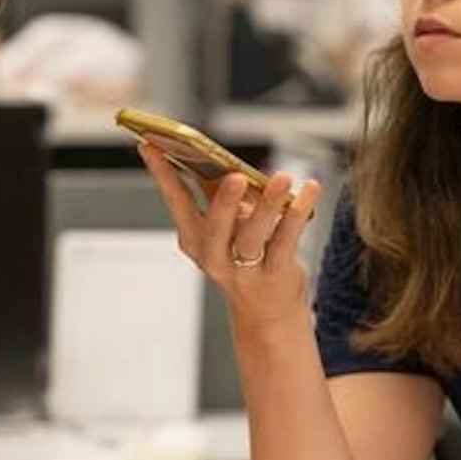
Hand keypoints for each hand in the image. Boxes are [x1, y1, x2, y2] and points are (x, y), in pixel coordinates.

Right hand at [135, 142, 322, 330]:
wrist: (267, 315)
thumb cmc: (244, 262)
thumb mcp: (226, 230)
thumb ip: (222, 197)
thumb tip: (222, 161)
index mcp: (194, 241)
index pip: (176, 201)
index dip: (163, 173)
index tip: (151, 144)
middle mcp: (214, 256)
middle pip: (216, 226)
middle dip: (224, 201)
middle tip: (235, 177)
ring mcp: (244, 270)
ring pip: (253, 235)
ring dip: (268, 205)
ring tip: (281, 178)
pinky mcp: (274, 274)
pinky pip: (286, 240)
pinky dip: (299, 212)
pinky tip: (310, 189)